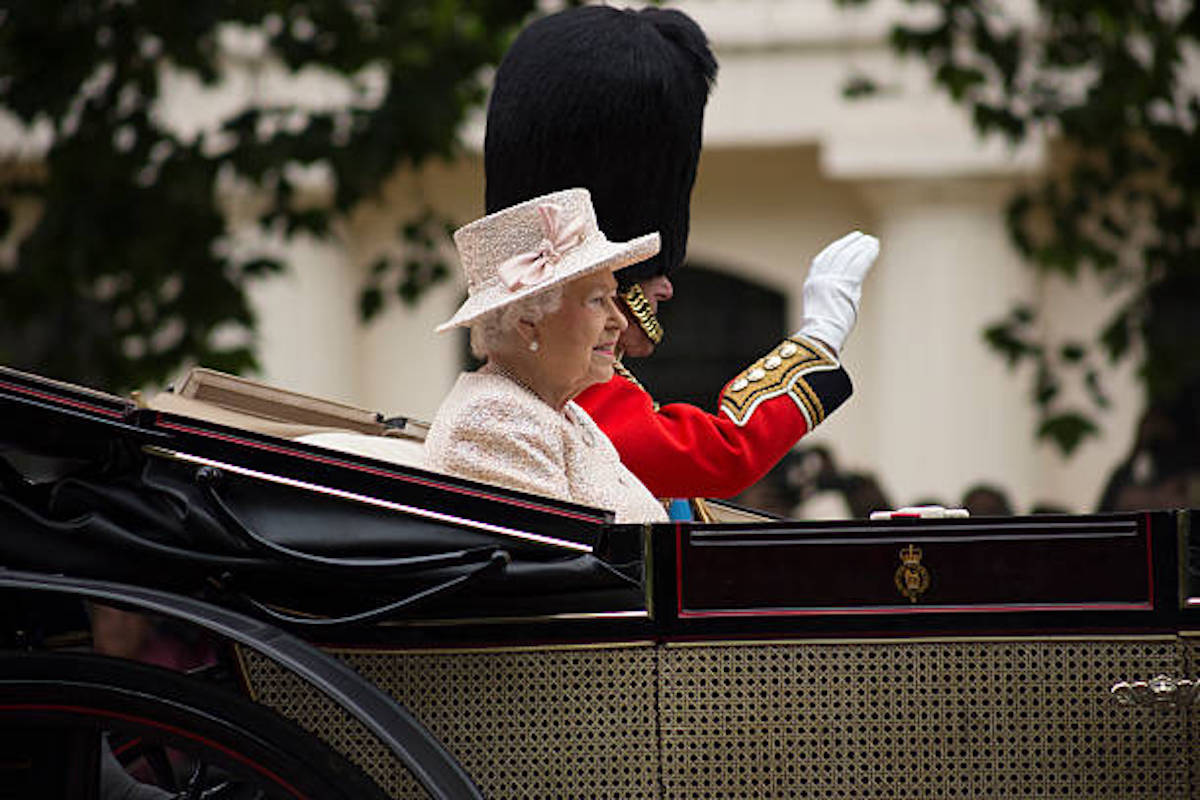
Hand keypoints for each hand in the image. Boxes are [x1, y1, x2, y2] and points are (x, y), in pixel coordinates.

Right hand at [795, 231, 878, 354]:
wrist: (821, 337)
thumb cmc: (824, 331)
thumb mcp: (825, 307)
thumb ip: (836, 294)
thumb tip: (852, 289)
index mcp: (812, 283)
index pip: (823, 260)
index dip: (834, 249)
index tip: (845, 244)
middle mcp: (820, 278)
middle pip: (836, 254)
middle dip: (848, 244)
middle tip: (861, 237)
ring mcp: (832, 280)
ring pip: (848, 256)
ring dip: (860, 246)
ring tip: (871, 241)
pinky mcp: (846, 284)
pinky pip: (859, 263)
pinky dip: (868, 253)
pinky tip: (874, 247)